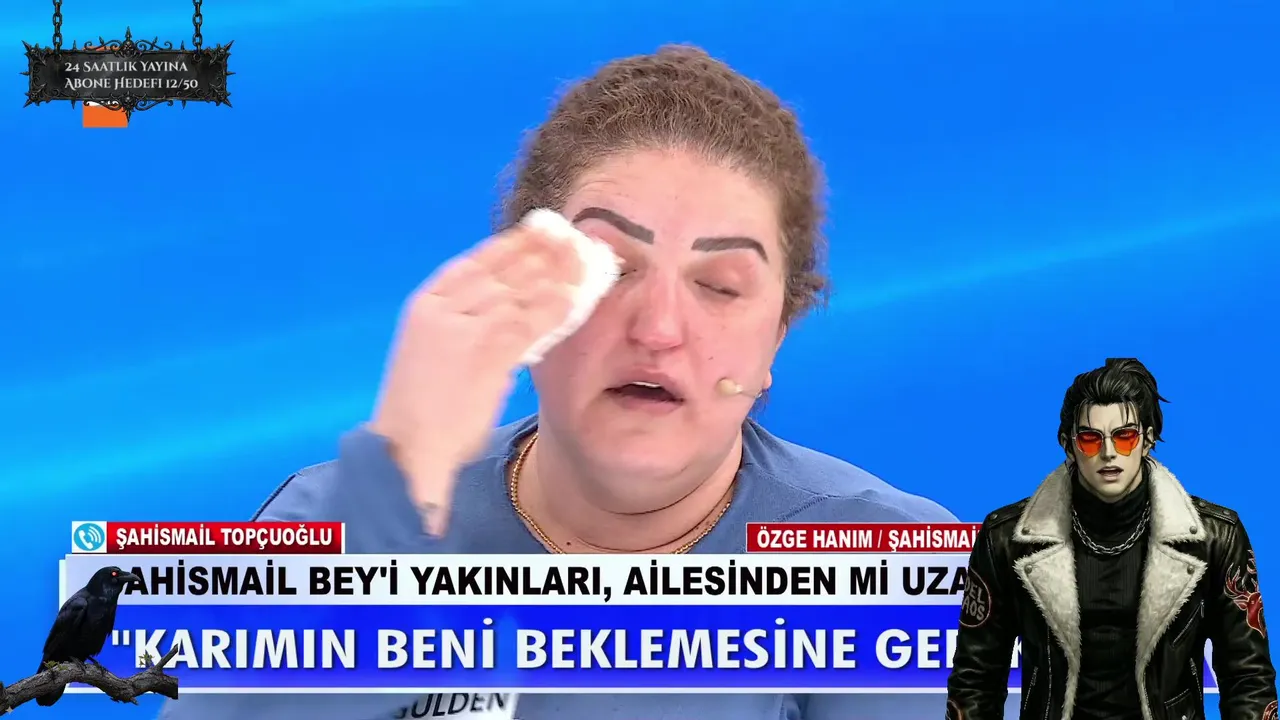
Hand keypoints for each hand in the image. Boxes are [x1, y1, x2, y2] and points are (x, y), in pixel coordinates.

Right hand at [370, 224, 580, 534]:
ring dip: (554, 274)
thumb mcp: (435, 350)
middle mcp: (443, 309)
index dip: (512, 244)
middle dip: (541, 252)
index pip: (476, 262)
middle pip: (502, 270)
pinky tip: (574, 299)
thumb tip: (514, 308)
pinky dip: (554, 308)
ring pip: (519, 291)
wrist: (407, 448)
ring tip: (582, 262)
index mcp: (426, 303)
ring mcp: (463, 329)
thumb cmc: (423, 408)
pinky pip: (529, 322)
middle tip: (571, 240)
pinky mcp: (485, 353)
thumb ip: (466, 323)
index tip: (538, 231)